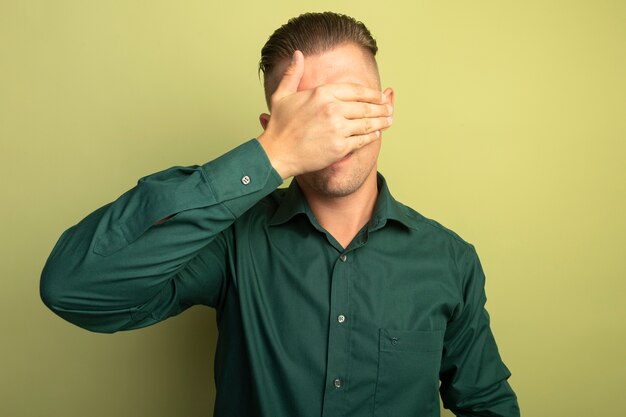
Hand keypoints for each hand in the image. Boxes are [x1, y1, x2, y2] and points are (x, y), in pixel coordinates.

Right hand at [258, 50, 392, 178]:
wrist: (277, 153)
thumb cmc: (279, 126)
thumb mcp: (282, 95)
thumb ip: (293, 74)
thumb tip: (298, 54)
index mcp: (322, 93)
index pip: (356, 90)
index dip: (372, 94)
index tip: (380, 96)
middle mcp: (332, 109)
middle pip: (366, 107)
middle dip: (381, 108)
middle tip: (390, 109)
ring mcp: (338, 128)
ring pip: (368, 123)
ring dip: (382, 122)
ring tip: (389, 120)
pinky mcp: (340, 147)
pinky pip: (362, 140)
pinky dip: (372, 137)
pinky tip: (376, 134)